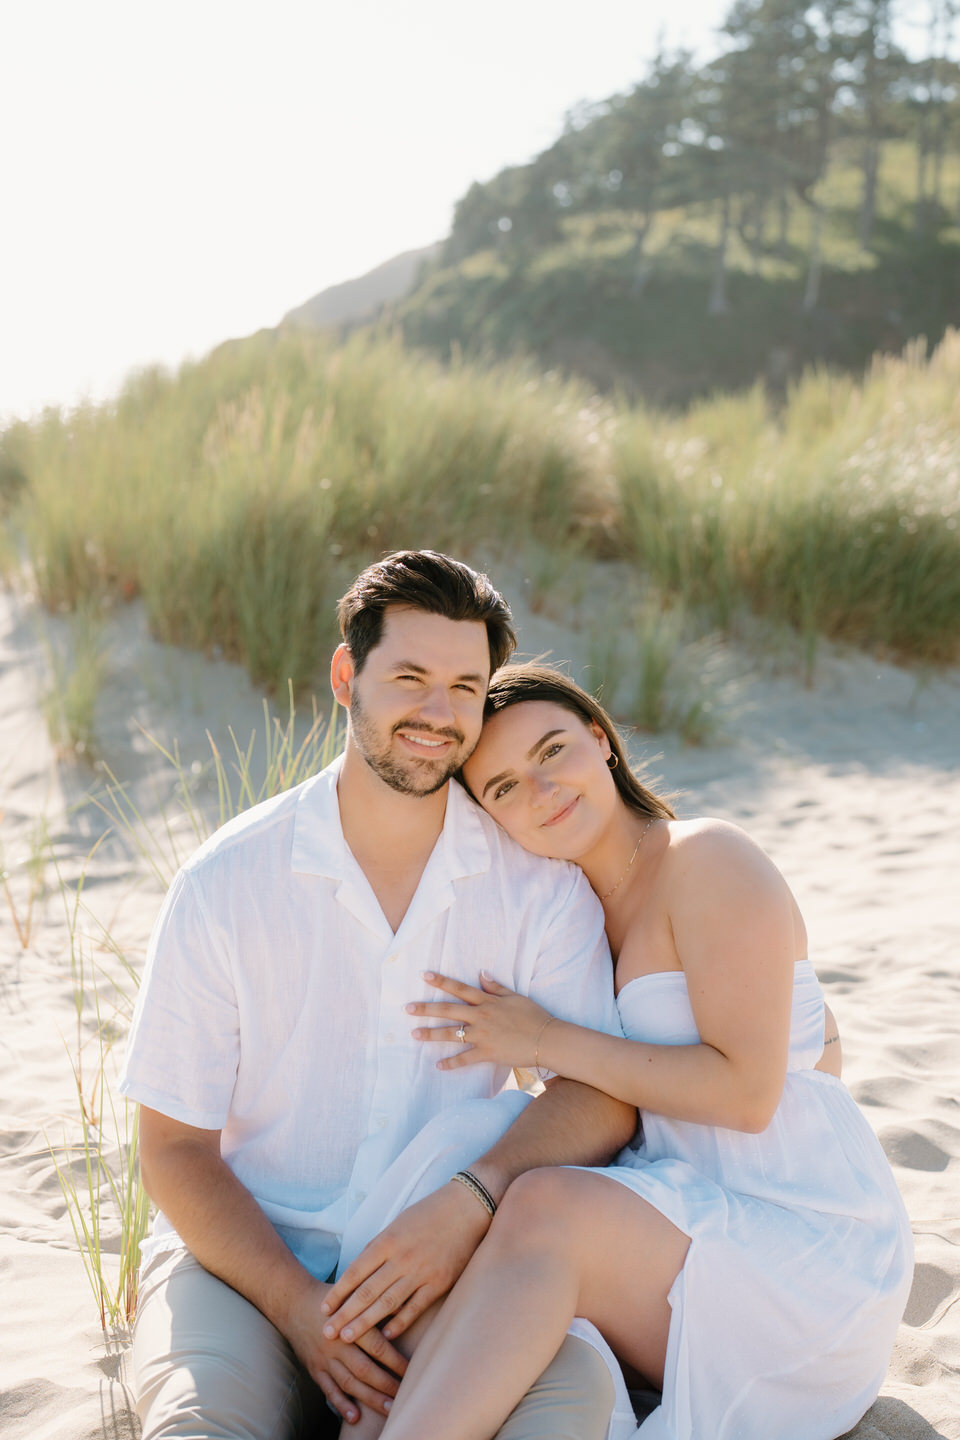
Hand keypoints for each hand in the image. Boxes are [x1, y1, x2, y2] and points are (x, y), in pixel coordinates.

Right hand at [283, 1281, 406, 1424]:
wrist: (293, 1303)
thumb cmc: (332, 1298)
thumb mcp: (354, 1293)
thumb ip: (378, 1302)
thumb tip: (407, 1304)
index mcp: (350, 1324)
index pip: (377, 1346)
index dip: (395, 1361)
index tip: (412, 1371)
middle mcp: (337, 1344)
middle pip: (365, 1369)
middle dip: (386, 1385)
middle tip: (404, 1396)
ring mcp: (324, 1359)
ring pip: (349, 1383)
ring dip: (369, 1398)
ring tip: (388, 1409)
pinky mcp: (314, 1369)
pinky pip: (328, 1389)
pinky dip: (341, 1404)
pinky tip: (354, 1417)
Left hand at [320, 1176, 492, 1342]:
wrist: (467, 1207)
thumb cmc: (430, 1213)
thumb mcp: (398, 1222)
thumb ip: (379, 1246)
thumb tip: (359, 1268)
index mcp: (387, 1240)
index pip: (355, 1272)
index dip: (338, 1292)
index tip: (324, 1308)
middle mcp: (401, 1258)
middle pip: (366, 1292)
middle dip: (344, 1314)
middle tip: (327, 1332)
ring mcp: (420, 1272)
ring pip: (386, 1304)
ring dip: (365, 1323)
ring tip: (347, 1337)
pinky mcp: (440, 1282)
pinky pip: (415, 1307)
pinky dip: (400, 1323)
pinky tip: (385, 1335)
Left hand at [406, 971, 552, 1070]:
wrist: (546, 1039)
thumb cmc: (534, 1016)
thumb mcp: (515, 996)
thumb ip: (496, 987)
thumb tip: (481, 973)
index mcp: (487, 1001)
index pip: (459, 988)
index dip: (441, 981)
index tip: (424, 976)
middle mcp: (481, 1017)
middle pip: (448, 1011)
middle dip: (426, 1009)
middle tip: (407, 1008)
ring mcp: (482, 1036)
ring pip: (451, 1034)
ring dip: (431, 1035)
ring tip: (414, 1034)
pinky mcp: (487, 1053)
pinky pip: (465, 1059)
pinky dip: (451, 1064)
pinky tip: (438, 1066)